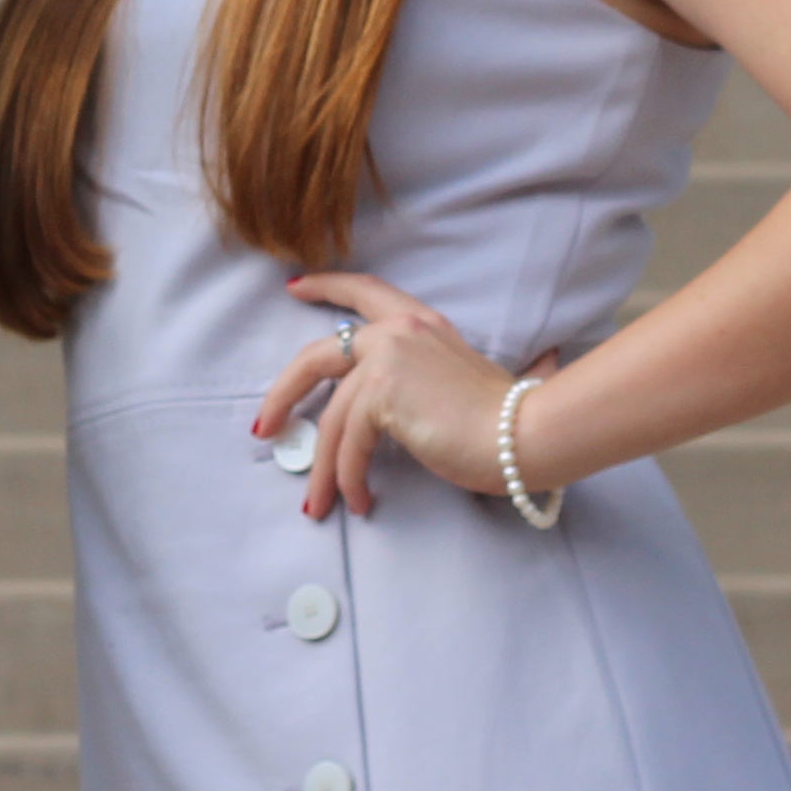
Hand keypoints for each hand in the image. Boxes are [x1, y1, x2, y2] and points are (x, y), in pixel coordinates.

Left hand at [246, 269, 526, 524]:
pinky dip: (348, 478)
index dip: (325, 286)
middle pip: (317, 355)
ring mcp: (386, 359)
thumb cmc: (508, 417)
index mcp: (420, 324)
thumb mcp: (470, 379)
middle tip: (265, 426)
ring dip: (323, 468)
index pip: (364, 292)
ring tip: (318, 504)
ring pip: (333, 418)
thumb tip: (489, 379)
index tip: (294, 287)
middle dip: (283, 393)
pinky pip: (349, 443)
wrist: (525, 434)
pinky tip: (358, 501)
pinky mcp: (381, 395)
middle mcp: (398, 332)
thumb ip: (452, 374)